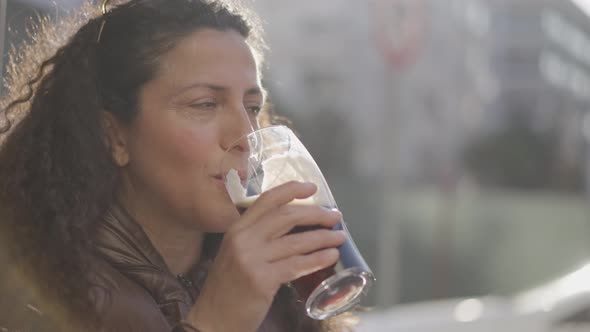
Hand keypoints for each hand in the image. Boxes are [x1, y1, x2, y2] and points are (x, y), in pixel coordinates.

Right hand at [184, 181, 344, 331]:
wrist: (212, 319)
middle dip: (315, 214)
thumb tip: (296, 227)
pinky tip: (330, 257)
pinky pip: (297, 265)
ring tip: (339, 238)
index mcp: (236, 229)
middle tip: (335, 216)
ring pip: (296, 241)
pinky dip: (317, 259)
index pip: (267, 200)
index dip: (292, 190)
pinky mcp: (261, 280)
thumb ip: (258, 238)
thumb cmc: (228, 288)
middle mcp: (243, 239)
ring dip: (323, 238)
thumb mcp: (236, 254)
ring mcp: (251, 259)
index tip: (312, 188)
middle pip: (286, 216)